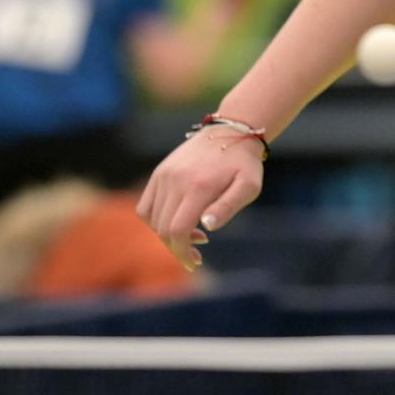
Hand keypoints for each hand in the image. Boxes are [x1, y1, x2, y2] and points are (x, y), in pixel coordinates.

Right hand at [135, 129, 264, 269]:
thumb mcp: (248, 186)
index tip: (194, 262)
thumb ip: (228, 207)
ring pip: (152, 219)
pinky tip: (177, 222)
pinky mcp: (159, 173)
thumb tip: (207, 226)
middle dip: (177, 248)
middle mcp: (175, 180)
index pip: (177, 229)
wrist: (230, 132)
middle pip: (163, 228)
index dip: (182, 251)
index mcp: (198, 187)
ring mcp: (163, 175)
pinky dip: (156, 221)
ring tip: (192, 236)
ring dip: (167, 235)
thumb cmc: (243, 164)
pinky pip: (146, 205)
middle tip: (197, 254)